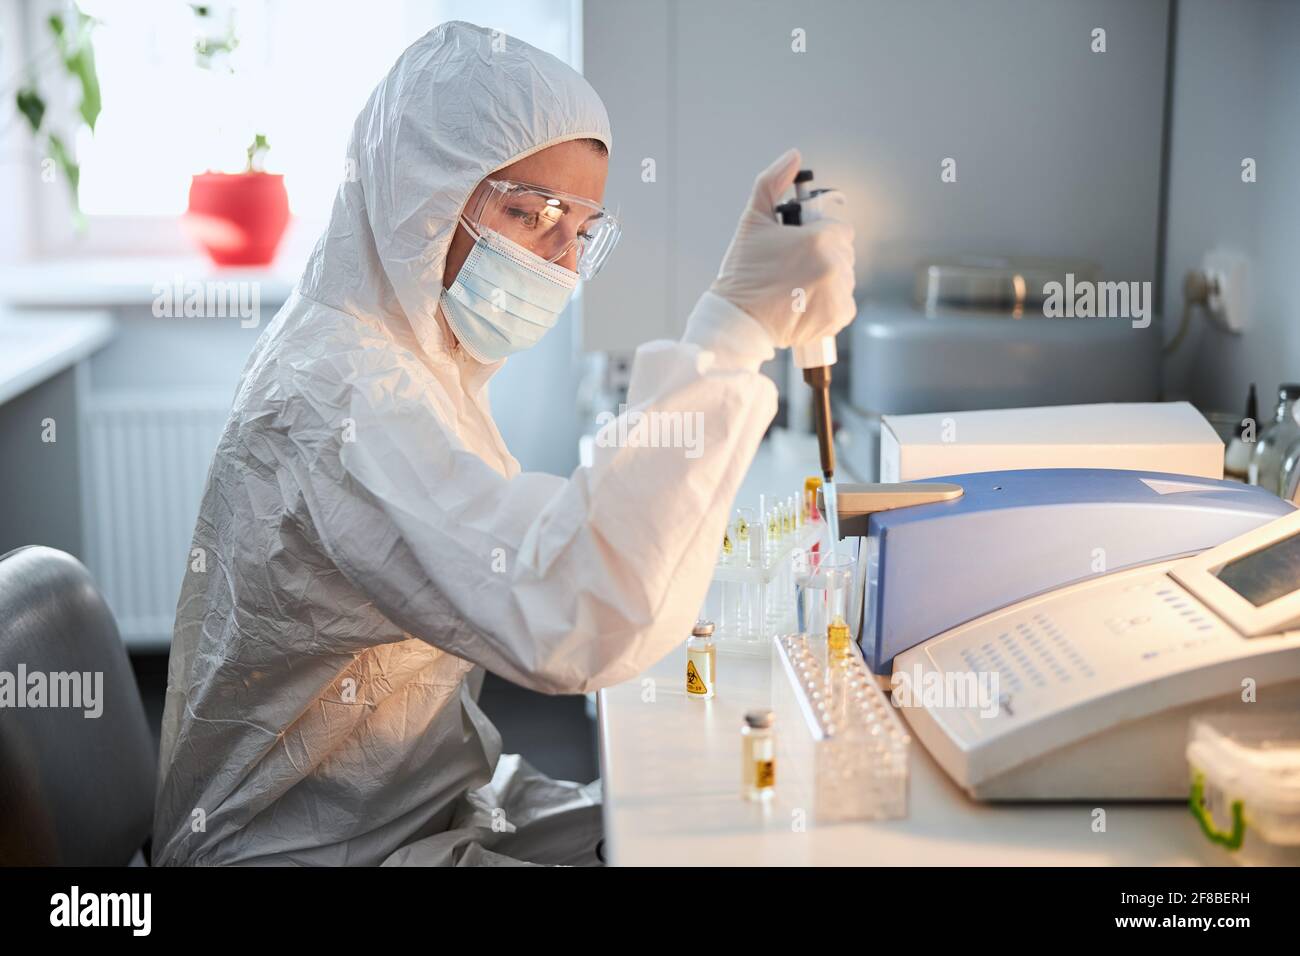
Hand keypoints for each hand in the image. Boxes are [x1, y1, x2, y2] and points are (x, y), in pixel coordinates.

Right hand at [709, 149, 855, 348]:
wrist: (737, 319)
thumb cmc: (743, 272)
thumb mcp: (754, 220)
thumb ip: (773, 182)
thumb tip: (793, 157)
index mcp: (820, 239)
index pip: (840, 228)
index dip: (820, 235)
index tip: (802, 246)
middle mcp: (834, 266)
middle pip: (844, 253)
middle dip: (824, 257)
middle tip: (795, 268)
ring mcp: (838, 293)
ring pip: (845, 278)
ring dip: (828, 280)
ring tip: (798, 287)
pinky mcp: (838, 317)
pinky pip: (845, 303)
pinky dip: (830, 304)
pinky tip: (805, 303)